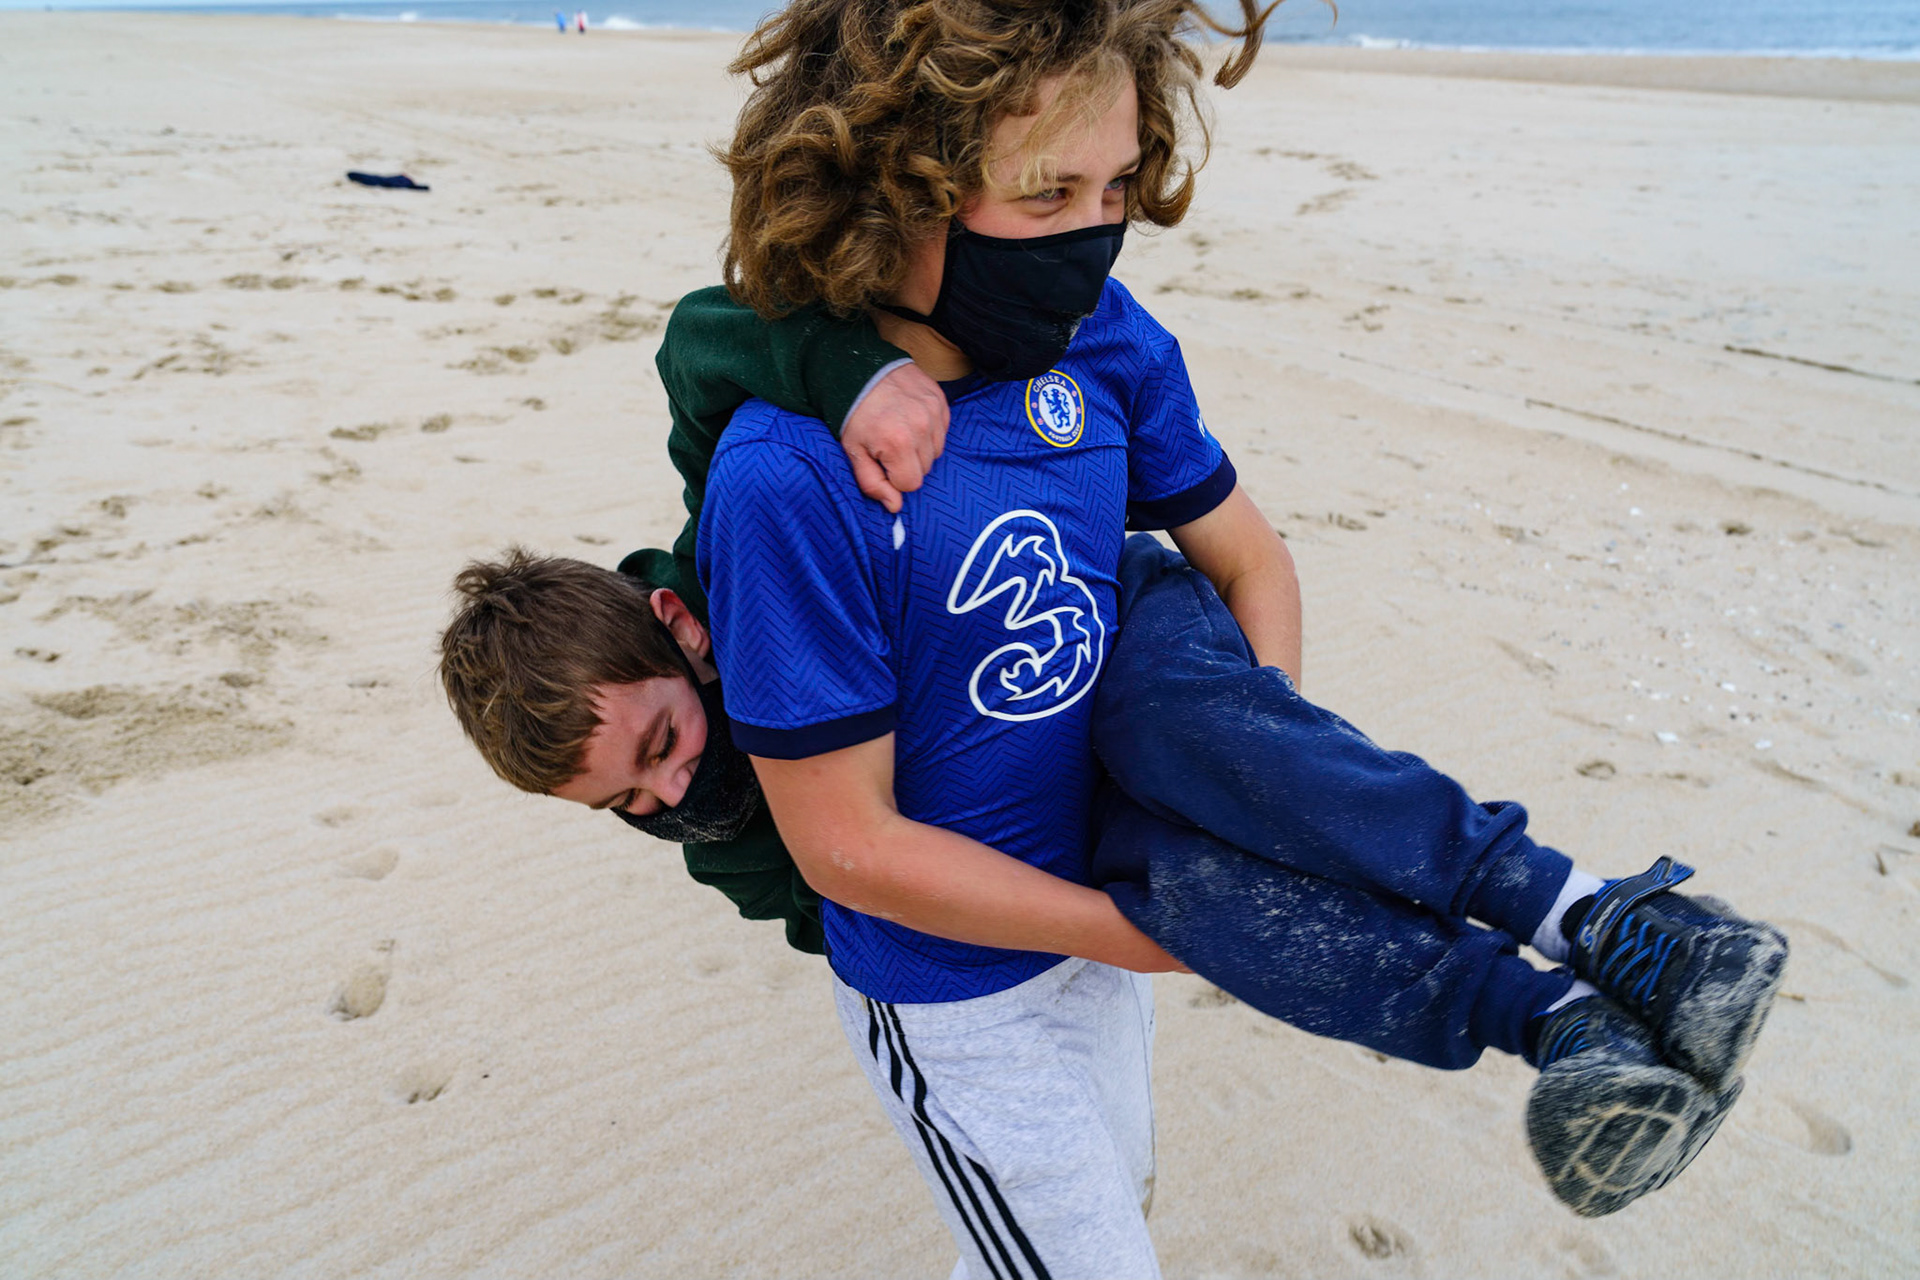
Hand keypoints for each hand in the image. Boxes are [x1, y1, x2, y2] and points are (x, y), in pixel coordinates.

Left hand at [841, 362, 949, 513]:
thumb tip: (894, 506)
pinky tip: (910, 419)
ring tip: (899, 430)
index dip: (895, 477)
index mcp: (897, 443)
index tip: (882, 461)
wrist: (859, 369)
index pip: (911, 483)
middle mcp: (921, 427)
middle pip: (925, 468)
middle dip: (907, 463)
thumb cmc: (852, 413)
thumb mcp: (853, 451)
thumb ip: (873, 482)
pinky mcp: (940, 400)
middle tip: (887, 444)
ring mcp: (933, 411)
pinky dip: (929, 430)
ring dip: (920, 447)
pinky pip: (942, 430)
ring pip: (936, 451)